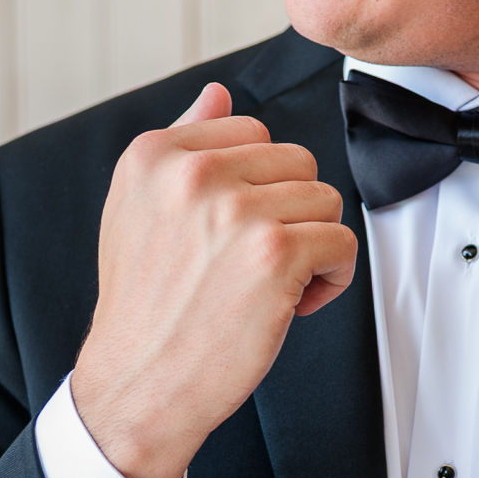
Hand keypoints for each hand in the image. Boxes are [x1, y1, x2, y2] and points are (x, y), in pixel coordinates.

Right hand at [71, 83, 357, 477]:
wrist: (141, 382)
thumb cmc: (146, 307)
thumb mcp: (137, 210)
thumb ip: (181, 147)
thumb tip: (217, 94)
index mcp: (156, 154)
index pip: (252, 131)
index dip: (258, 186)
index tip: (236, 231)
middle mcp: (194, 174)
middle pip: (296, 162)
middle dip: (291, 214)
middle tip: (257, 264)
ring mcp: (237, 211)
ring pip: (324, 200)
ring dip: (313, 247)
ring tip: (274, 285)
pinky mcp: (276, 254)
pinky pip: (341, 242)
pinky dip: (332, 278)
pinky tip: (296, 303)